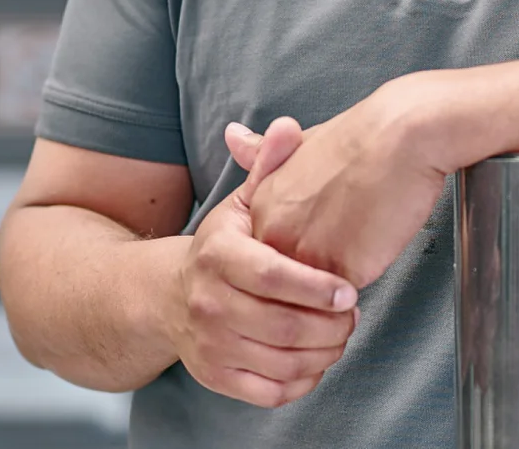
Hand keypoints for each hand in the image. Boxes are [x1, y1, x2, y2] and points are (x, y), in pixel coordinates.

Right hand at [166, 117, 360, 407]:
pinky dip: (302, 382)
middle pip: (282, 325)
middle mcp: (207, 302)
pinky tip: (316, 360)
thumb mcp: (242, 204)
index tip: (349, 290)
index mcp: (217, 255)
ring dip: (323, 353)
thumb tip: (287, 126)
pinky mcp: (215, 377)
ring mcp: (209, 344)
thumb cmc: (222, 247)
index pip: (271, 276)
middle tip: (353, 315)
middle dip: (330, 325)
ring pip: (280, 362)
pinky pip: (268, 392)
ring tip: (341, 334)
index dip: (316, 287)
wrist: (166, 297)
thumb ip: (268, 168)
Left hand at [237, 78, 454, 288]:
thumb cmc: (363, 136)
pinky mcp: (340, 272)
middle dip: (318, 271)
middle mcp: (276, 236)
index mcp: (263, 209)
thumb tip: (231, 135)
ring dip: (338, 282)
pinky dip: (364, 278)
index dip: (307, 244)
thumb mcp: (301, 143)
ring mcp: (306, 256)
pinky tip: (376, 242)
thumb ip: (266, 155)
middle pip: (292, 280)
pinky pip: (347, 296)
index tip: (329, 220)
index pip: (273, 255)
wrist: (403, 135)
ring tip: (364, 235)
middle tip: (350, 227)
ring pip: (317, 295)